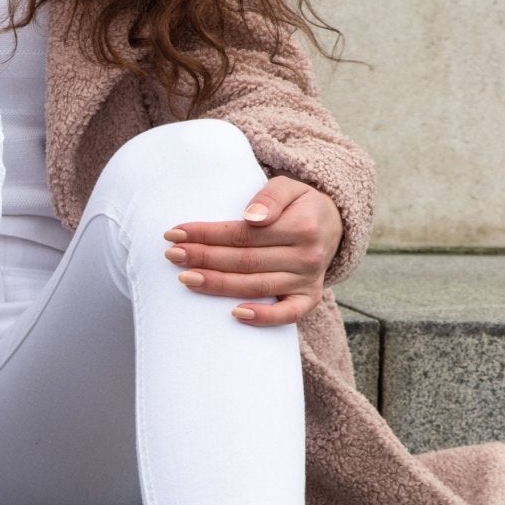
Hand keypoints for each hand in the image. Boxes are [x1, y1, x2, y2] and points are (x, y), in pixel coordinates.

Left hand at [163, 175, 342, 325]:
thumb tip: (251, 217)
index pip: (244, 234)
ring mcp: (308, 280)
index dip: (208, 235)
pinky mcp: (309, 298)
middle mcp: (307, 256)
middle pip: (245, 261)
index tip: (176, 234)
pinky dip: (264, 318)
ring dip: (218, 285)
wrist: (331, 224)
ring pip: (256, 286)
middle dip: (204, 258)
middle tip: (172, 255)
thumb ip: (270, 197)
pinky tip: (235, 314)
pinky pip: (288, 314)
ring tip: (186, 278)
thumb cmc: (298, 205)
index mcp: (302, 226)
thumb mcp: (289, 187)